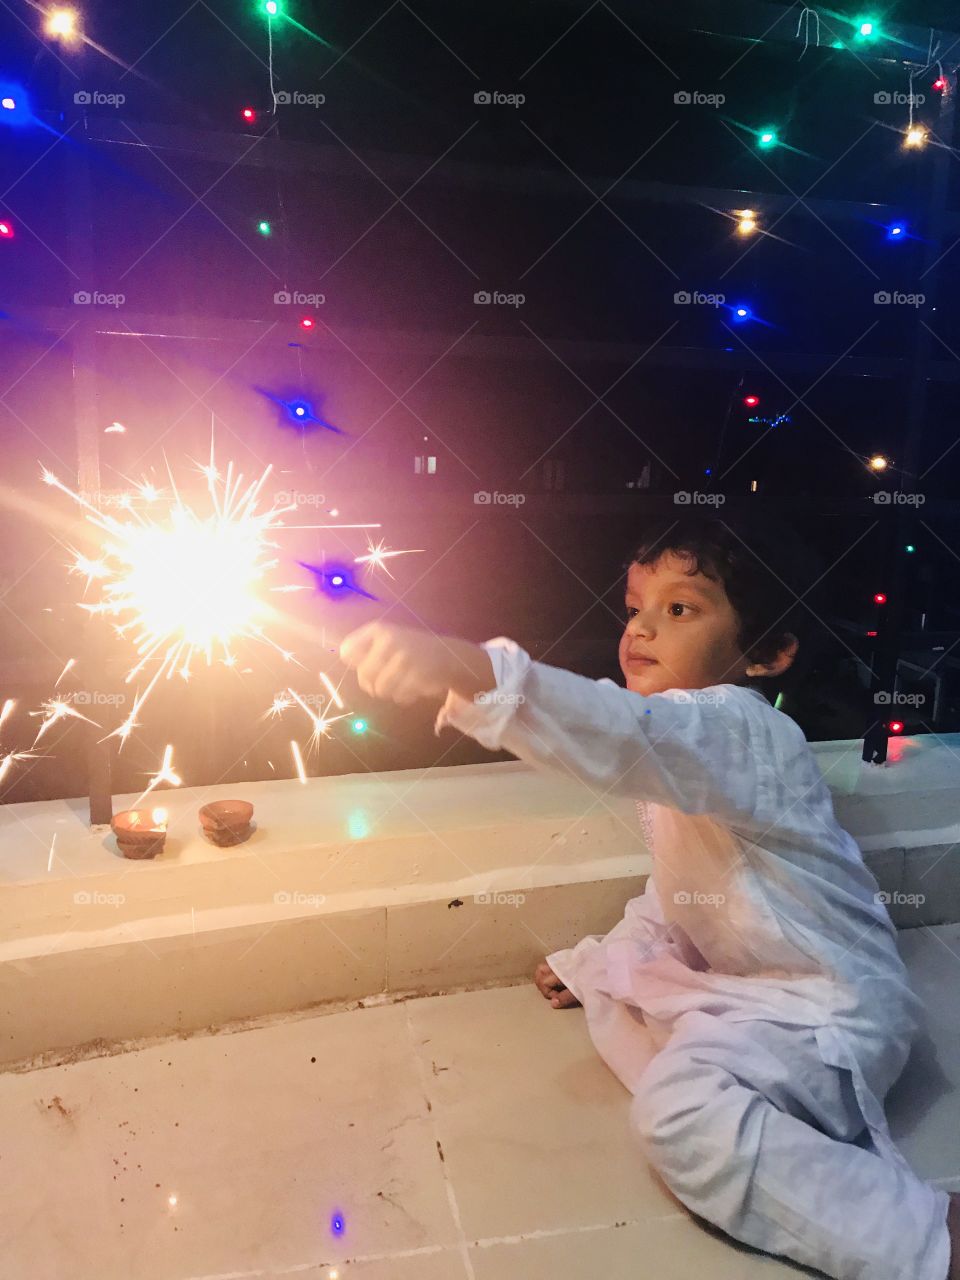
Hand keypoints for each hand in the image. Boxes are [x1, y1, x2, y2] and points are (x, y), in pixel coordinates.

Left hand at [339, 621, 495, 705]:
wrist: (450, 656)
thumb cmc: (412, 650)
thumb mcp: (388, 641)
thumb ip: (366, 648)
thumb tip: (342, 653)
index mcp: (379, 630)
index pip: (348, 651)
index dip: (356, 663)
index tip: (367, 665)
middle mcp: (390, 641)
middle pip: (364, 676)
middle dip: (373, 684)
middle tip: (387, 680)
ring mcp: (404, 658)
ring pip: (380, 689)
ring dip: (391, 691)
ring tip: (404, 681)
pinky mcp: (417, 675)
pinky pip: (399, 696)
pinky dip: (405, 696)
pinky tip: (415, 686)